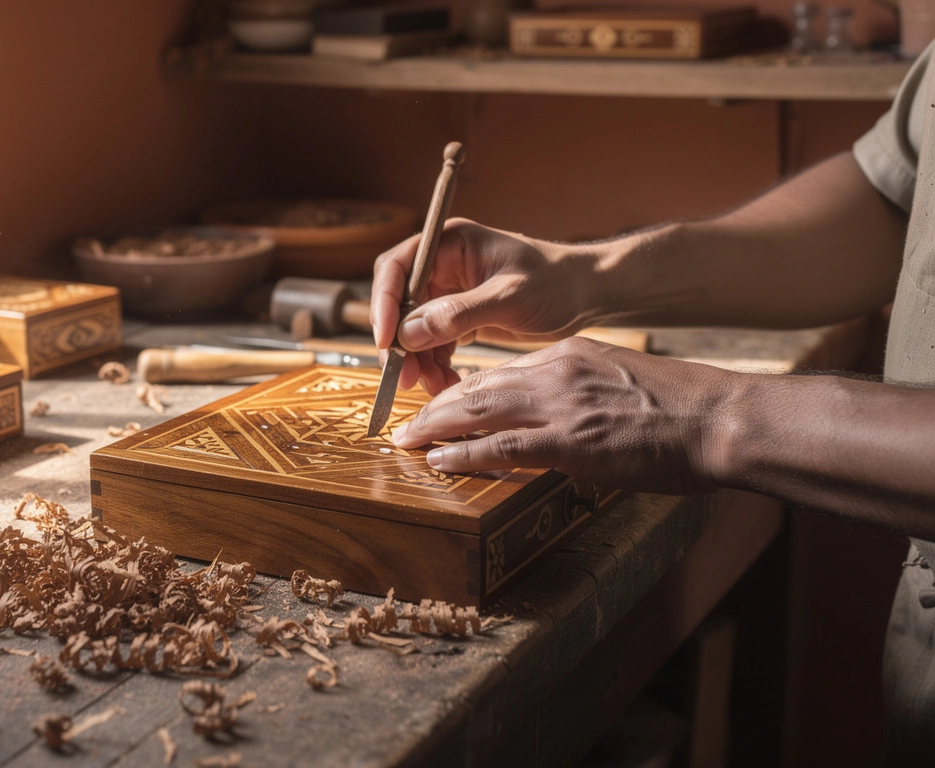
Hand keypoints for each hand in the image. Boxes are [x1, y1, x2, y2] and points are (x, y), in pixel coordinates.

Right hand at [370, 218, 597, 395]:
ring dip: (417, 359)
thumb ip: (458, 313)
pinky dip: (435, 364)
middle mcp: (442, 265)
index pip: (396, 268)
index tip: (387, 340)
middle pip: (398, 303)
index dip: (384, 303)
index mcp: (449, 244)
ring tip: (432, 385)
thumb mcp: (509, 297)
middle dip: (399, 342)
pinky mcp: (459, 317)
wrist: (588, 295)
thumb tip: (407, 332)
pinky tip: (447, 382)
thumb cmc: (556, 283)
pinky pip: (433, 343)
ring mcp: (449, 292)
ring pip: (413, 329)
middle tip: (404, 376)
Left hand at [390, 337, 736, 494]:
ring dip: (435, 429)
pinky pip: (501, 447)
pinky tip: (440, 463)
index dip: (463, 391)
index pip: (500, 371)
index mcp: (570, 354)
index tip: (441, 406)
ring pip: (477, 410)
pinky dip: (464, 454)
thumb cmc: (684, 409)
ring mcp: (561, 404)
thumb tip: (558, 419)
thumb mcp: (623, 382)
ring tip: (407, 443)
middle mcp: (557, 370)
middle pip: (477, 386)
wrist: (722, 419)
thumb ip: (582, 392)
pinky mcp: (571, 440)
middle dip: (435, 407)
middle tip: (405, 425)